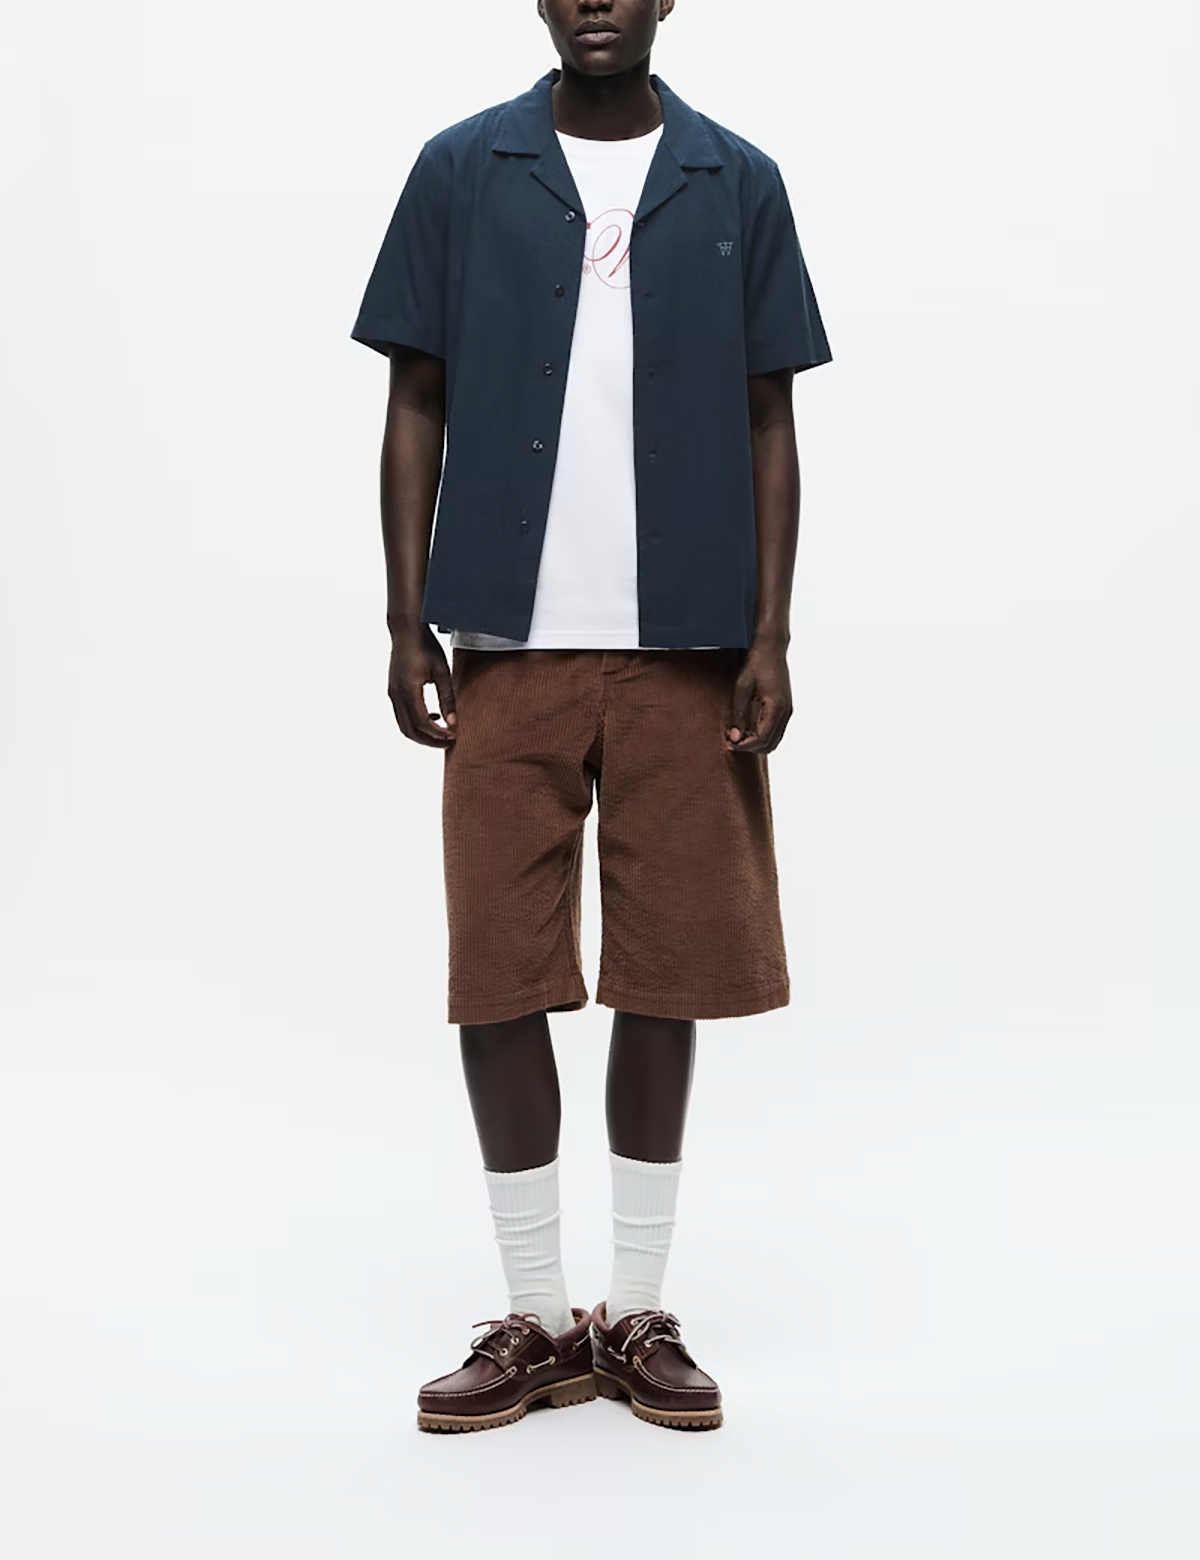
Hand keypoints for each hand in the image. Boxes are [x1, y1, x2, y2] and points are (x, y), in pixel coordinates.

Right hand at [388, 628, 456, 747]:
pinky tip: (433, 716)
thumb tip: (453, 722)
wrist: (406, 631)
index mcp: (409, 690)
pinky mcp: (394, 691)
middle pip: (410, 731)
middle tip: (449, 741)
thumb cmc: (425, 646)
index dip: (438, 734)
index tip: (453, 736)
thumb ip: (447, 698)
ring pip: (404, 726)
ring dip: (423, 734)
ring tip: (442, 733)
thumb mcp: (442, 672)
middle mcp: (397, 695)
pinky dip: (416, 723)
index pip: (422, 723)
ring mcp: (393, 693)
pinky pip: (402, 715)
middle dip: (430, 740)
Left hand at [726, 641, 791, 753]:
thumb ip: (738, 714)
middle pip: (770, 744)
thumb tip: (735, 737)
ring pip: (774, 740)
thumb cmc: (756, 664)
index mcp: (776, 707)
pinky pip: (775, 731)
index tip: (729, 744)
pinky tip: (747, 729)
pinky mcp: (785, 708)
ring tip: (737, 737)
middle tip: (731, 742)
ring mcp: (787, 710)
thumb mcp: (741, 688)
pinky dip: (762, 735)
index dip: (745, 746)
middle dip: (750, 747)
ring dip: (756, 743)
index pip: (762, 739)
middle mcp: (786, 712)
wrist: (771, 648)